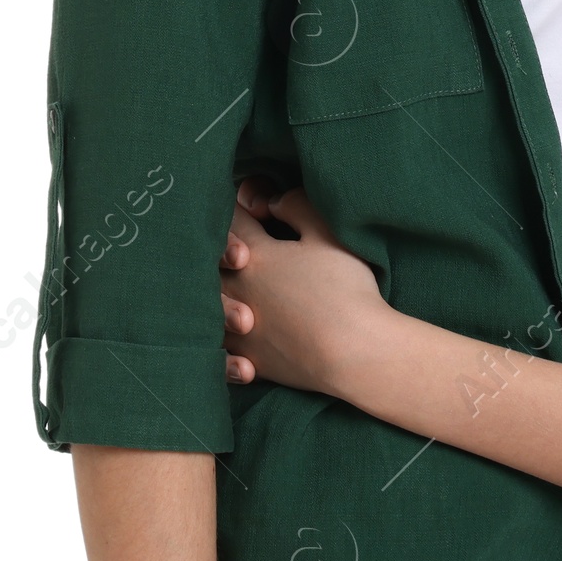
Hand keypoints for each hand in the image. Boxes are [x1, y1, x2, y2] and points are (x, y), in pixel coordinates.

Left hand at [219, 183, 386, 391]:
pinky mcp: (249, 359)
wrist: (353, 352)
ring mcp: (239, 329)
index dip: (240, 207)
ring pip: (208, 307)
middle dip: (219, 251)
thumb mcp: (326, 234)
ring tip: (234, 292)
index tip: (252, 205)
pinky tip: (239, 336)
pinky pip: (221, 348)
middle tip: (237, 248)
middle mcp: (238, 289)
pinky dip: (224, 341)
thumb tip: (272, 201)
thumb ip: (296, 207)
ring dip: (216, 296)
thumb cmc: (344, 290)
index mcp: (256, 255)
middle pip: (209, 263)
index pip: (233, 221)